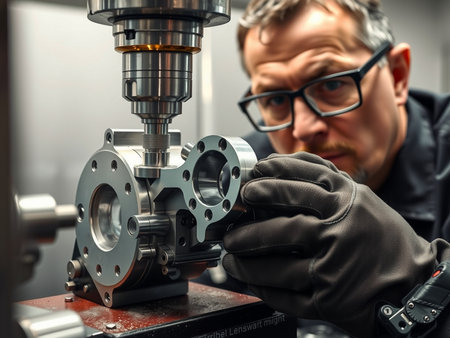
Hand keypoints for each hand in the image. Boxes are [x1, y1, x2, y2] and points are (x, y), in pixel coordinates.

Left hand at [223, 152, 449, 336]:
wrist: (416, 285)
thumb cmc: (385, 242)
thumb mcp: (364, 203)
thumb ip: (331, 188)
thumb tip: (286, 173)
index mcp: (350, 198)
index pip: (306, 174)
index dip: (275, 171)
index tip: (254, 173)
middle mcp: (342, 225)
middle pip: (287, 210)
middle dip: (255, 207)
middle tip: (236, 207)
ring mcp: (334, 261)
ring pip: (279, 257)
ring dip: (248, 254)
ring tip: (231, 251)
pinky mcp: (329, 295)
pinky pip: (286, 293)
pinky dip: (262, 287)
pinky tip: (249, 280)